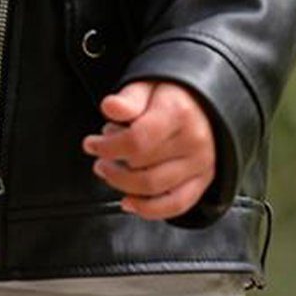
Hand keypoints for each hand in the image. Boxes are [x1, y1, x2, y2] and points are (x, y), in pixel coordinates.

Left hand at [83, 79, 216, 218]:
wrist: (203, 103)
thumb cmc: (171, 94)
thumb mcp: (146, 85)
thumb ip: (128, 99)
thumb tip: (110, 107)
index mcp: (178, 113)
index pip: (137, 140)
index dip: (108, 146)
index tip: (91, 144)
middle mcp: (193, 141)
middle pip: (143, 166)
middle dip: (113, 164)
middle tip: (100, 156)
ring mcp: (200, 164)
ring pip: (155, 188)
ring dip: (123, 185)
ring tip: (109, 172)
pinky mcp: (202, 181)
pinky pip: (176, 205)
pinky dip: (149, 209)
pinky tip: (129, 202)